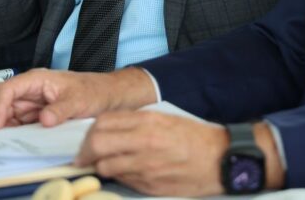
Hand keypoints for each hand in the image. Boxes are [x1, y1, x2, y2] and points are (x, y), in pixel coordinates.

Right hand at [0, 67, 156, 131]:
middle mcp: (29, 90)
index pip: (7, 89)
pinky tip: (4, 142)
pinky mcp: (33, 116)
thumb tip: (44, 119)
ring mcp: (29, 103)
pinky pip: (13, 123)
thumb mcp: (79, 100)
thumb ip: (61, 109)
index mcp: (36, 79)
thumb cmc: (94, 90)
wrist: (108, 97)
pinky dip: (5, 132)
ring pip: (0, 111)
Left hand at [76, 111, 227, 195]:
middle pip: (97, 144)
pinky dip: (120, 177)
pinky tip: (127, 173)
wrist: (220, 160)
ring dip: (102, 166)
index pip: (103, 123)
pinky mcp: (150, 185)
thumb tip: (108, 130)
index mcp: (147, 121)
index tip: (88, 140)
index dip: (89, 132)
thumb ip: (135, 122)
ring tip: (107, 165)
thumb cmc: (193, 137)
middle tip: (84, 157)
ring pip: (106, 166)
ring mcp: (145, 166)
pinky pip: (123, 181)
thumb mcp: (163, 119)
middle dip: (85, 152)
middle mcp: (143, 142)